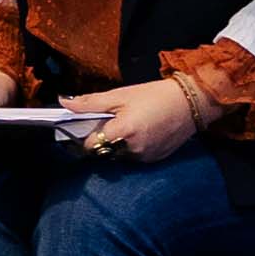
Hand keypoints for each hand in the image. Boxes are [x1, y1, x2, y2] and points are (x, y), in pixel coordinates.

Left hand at [69, 77, 214, 164]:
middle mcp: (133, 149)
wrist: (190, 103)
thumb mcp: (120, 95)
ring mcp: (145, 157)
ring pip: (117, 156)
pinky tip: (138, 132)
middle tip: (106, 123)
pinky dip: (129, 148)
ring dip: (115, 145)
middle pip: (103, 151)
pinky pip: (132, 157)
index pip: (90, 145)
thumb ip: (90, 102)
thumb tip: (64, 103)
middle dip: (99, 140)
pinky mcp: (154, 160)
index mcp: (123, 131)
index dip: (82, 137)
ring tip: (125, 125)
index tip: (82, 128)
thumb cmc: (154, 96)